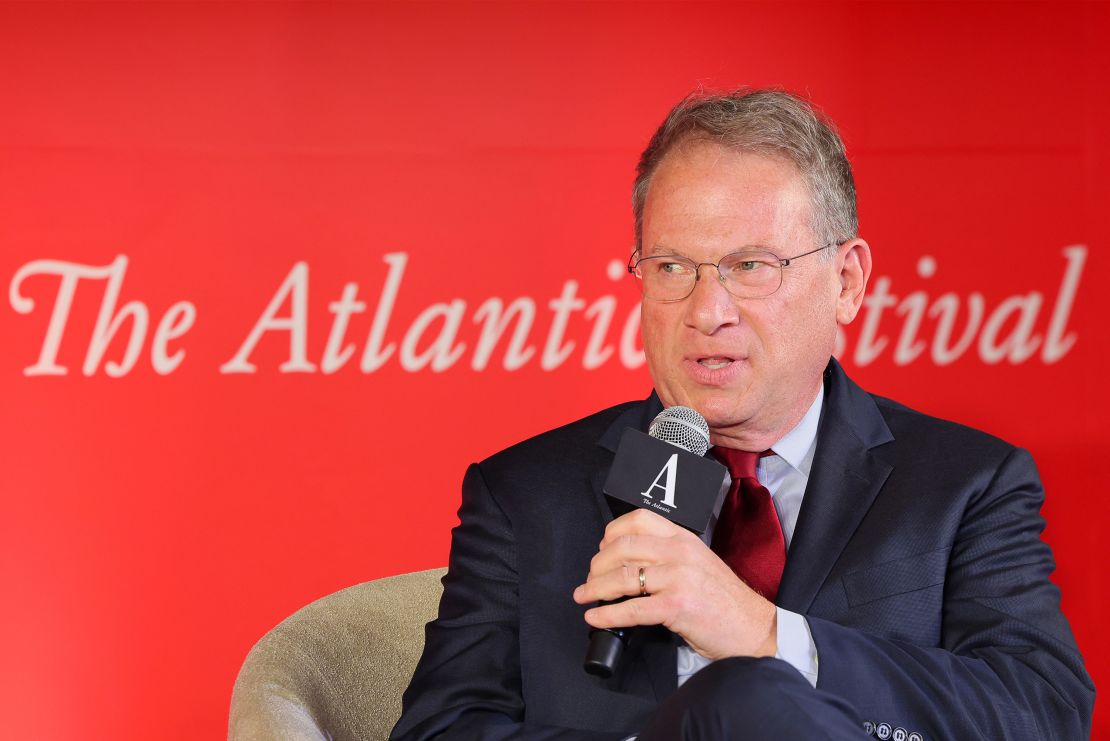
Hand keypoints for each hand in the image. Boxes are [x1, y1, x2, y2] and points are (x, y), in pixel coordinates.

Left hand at [572, 508, 776, 659]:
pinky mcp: (677, 605)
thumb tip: (632, 562)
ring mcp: (679, 578)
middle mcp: (680, 552)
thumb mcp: (699, 563)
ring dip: (595, 588)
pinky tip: (595, 617)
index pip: (639, 519)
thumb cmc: (725, 601)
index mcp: (684, 538)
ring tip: (584, 596)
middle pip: (622, 548)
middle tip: (589, 579)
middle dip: (597, 565)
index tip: (601, 550)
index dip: (611, 533)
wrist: (755, 628)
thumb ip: (670, 556)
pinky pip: (632, 608)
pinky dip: (607, 614)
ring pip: (622, 577)